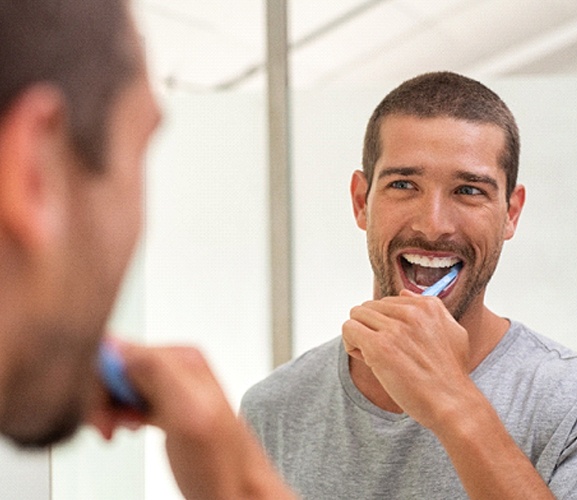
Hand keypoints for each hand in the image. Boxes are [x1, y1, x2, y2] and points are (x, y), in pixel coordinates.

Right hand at [89, 342, 295, 499]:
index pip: (119, 350)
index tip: (101, 412)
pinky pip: (129, 398)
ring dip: (108, 408)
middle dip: (102, 397)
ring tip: (117, 430)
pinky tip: (126, 428)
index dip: (100, 381)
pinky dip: (118, 414)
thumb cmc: (222, 464)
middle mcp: (177, 367)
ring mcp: (172, 387)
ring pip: (119, 383)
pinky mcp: (166, 405)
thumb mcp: (188, 414)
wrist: (238, 493)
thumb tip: (119, 345)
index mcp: (182, 358)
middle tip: (108, 427)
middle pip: (116, 366)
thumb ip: (156, 373)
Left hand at [342, 289, 472, 429]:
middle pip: (368, 307)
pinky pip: (349, 329)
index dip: (386, 324)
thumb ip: (431, 309)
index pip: (387, 302)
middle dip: (370, 328)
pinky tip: (367, 360)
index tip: (396, 343)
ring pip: (356, 315)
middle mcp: (411, 312)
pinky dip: (351, 344)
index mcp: (427, 306)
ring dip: (360, 336)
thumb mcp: (452, 332)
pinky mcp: (379, 346)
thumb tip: (404, 293)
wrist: (453, 404)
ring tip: (374, 357)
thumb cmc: (450, 375)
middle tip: (384, 353)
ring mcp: (394, 328)